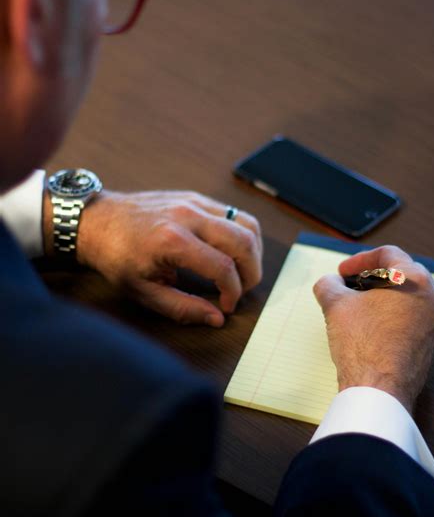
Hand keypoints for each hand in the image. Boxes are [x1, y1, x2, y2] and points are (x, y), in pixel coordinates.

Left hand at [44, 189, 261, 326]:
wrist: (97, 221)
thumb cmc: (115, 256)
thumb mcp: (143, 291)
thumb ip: (183, 307)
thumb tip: (216, 318)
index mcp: (173, 241)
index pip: (223, 268)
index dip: (233, 293)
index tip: (226, 306)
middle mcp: (188, 216)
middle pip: (244, 241)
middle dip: (252, 272)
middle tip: (242, 290)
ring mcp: (194, 202)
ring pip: (246, 222)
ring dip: (252, 251)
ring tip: (242, 271)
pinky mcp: (196, 197)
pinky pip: (233, 213)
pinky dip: (241, 234)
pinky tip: (231, 252)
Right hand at [313, 245, 433, 412]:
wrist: (377, 389)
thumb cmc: (362, 344)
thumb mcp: (334, 304)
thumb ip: (328, 284)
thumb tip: (329, 283)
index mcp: (414, 281)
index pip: (388, 254)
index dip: (359, 259)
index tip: (342, 272)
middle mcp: (429, 299)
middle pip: (400, 273)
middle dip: (371, 276)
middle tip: (349, 285)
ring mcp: (431, 323)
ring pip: (405, 297)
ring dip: (379, 296)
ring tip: (354, 307)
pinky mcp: (426, 344)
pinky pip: (407, 319)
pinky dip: (387, 315)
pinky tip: (366, 327)